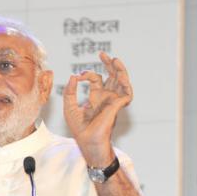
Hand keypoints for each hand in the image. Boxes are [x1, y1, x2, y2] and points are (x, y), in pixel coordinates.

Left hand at [63, 52, 132, 166]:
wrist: (87, 141)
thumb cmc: (79, 129)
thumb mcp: (69, 107)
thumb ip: (70, 92)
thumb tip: (73, 76)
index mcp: (96, 97)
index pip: (96, 79)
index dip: (88, 74)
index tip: (79, 76)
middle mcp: (106, 98)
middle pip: (112, 76)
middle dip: (109, 64)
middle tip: (102, 54)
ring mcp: (113, 101)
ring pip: (122, 81)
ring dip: (120, 70)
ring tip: (114, 59)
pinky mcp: (118, 106)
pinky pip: (127, 92)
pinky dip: (125, 83)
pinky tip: (119, 76)